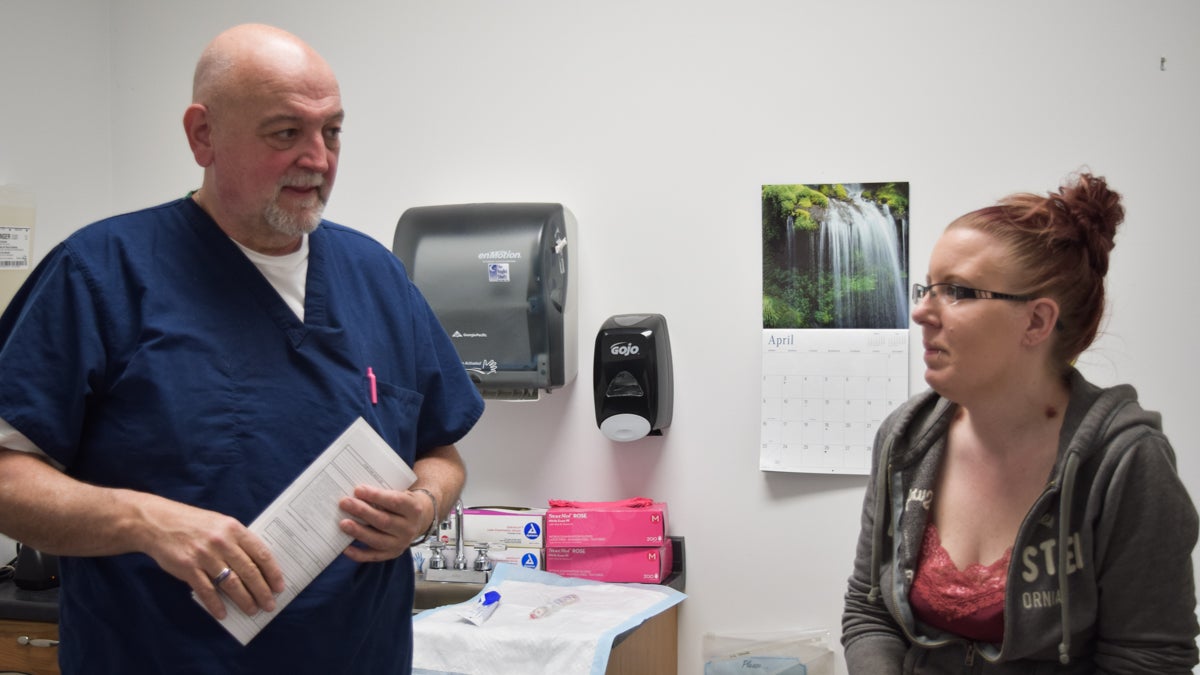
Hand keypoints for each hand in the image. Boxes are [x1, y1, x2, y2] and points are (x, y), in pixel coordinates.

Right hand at [138, 496, 284, 619]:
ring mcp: (204, 555)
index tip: (279, 586)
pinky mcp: (188, 568)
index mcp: (234, 529)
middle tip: (269, 604)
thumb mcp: (220, 524)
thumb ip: (237, 541)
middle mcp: (222, 542)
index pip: (260, 553)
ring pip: (231, 583)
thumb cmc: (193, 524)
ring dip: (244, 600)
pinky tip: (223, 614)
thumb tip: (256, 565)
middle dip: (262, 591)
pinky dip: (216, 605)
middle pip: (249, 571)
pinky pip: (206, 591)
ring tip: (251, 610)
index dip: (272, 572)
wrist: (157, 522)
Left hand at [337, 485, 427, 562]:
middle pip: (384, 521)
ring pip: (377, 540)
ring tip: (343, 523)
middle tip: (344, 503)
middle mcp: (409, 528)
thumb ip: (384, 492)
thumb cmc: (401, 504)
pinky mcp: (391, 554)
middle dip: (362, 511)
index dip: (376, 496)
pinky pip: (373, 556)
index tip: (358, 490)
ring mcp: (400, 544)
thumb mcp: (400, 493)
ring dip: (359, 531)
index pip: (395, 502)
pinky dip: (358, 554)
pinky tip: (346, 548)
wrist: (416, 521)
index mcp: (413, 509)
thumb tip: (357, 492)